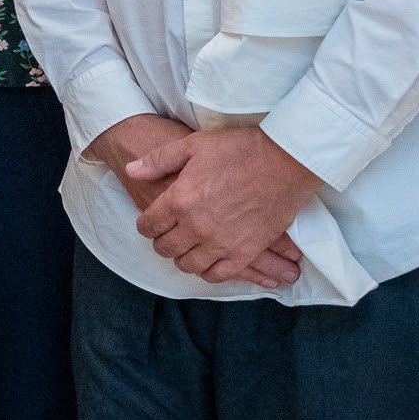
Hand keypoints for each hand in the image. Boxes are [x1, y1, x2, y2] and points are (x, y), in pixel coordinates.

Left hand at [90, 115, 301, 289]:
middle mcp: (196, 226)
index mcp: (179, 199)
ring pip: (189, 265)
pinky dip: (209, 271)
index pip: (149, 225)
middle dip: (162, 242)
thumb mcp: (193, 145)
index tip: (151, 223)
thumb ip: (159, 160)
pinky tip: (208, 262)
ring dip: (183, 258)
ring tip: (187, 248)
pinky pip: (218, 274)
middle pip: (166, 248)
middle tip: (167, 235)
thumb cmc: (240, 149)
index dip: (146, 225)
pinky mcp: (245, 252)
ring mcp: (221, 242)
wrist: (286, 161)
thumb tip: (132, 170)